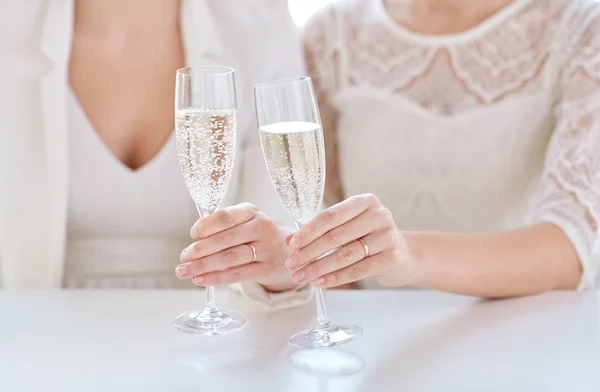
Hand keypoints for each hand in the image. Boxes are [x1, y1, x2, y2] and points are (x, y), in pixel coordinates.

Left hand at [176, 203, 293, 290]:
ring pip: (230, 259)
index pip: (226, 217)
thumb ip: (222, 226)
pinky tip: (200, 279)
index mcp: (251, 211)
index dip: (207, 226)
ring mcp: (267, 248)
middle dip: (201, 249)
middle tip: (184, 257)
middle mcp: (262, 227)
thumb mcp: (243, 221)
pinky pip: (237, 275)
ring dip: (203, 266)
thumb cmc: (254, 236)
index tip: (192, 234)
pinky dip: (215, 278)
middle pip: (226, 239)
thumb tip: (195, 240)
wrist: (285, 252)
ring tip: (185, 271)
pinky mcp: (268, 269)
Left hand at [284, 194, 411, 287]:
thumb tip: (291, 241)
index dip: (309, 230)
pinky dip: (336, 278)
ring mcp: (387, 236)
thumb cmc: (369, 238)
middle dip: (309, 252)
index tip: (292, 244)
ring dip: (319, 267)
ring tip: (301, 276)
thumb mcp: (348, 227)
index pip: (331, 216)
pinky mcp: (392, 258)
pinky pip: (358, 270)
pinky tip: (320, 282)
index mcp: (365, 202)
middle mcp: (379, 215)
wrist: (403, 255)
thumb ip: (322, 230)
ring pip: (345, 255)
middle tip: (292, 264)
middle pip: (336, 236)